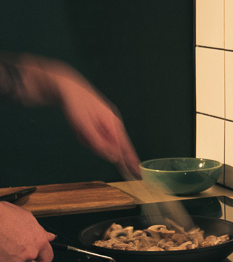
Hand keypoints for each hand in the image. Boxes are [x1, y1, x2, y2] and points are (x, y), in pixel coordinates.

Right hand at [0, 202, 54, 261]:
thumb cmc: (5, 216)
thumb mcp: (27, 217)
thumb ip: (40, 231)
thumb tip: (49, 236)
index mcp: (39, 241)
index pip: (47, 256)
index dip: (42, 254)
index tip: (39, 253)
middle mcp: (30, 253)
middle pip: (29, 258)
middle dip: (24, 252)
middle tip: (15, 241)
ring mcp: (16, 260)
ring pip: (16, 261)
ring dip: (12, 255)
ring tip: (5, 242)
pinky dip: (2, 258)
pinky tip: (0, 247)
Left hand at [6, 54, 140, 177]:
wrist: (66, 88)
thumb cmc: (77, 105)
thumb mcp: (86, 128)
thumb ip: (100, 144)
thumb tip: (114, 158)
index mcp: (113, 124)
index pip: (126, 148)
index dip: (131, 161)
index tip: (137, 173)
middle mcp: (113, 124)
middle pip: (112, 146)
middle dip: (98, 146)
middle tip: (85, 136)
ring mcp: (105, 123)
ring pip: (100, 142)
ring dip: (88, 140)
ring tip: (79, 129)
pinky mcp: (98, 122)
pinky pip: (93, 136)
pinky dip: (85, 135)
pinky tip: (79, 127)